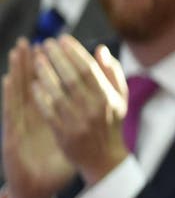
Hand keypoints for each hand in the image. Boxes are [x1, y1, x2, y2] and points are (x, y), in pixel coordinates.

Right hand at [2, 38, 73, 197]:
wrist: (39, 186)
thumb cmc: (57, 158)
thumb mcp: (74, 133)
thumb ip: (83, 112)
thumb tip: (96, 93)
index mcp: (49, 113)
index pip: (48, 85)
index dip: (51, 66)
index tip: (54, 46)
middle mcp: (32, 117)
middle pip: (30, 84)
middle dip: (31, 62)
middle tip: (30, 41)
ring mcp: (20, 125)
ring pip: (18, 94)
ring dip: (18, 71)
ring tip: (18, 51)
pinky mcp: (11, 136)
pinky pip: (11, 113)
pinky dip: (9, 95)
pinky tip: (8, 81)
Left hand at [30, 36, 128, 184]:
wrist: (104, 158)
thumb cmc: (110, 123)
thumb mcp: (120, 98)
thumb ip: (113, 73)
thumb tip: (100, 50)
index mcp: (108, 98)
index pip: (89, 69)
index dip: (74, 52)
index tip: (62, 39)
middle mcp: (93, 108)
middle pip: (71, 77)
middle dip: (57, 57)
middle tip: (45, 43)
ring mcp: (77, 121)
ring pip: (57, 91)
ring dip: (45, 72)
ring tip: (36, 58)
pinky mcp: (63, 132)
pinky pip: (48, 109)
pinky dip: (40, 95)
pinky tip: (33, 83)